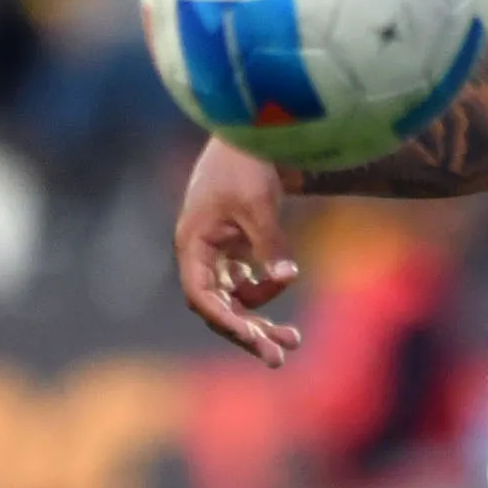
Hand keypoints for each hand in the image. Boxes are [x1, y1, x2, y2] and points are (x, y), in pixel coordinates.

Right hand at [174, 140, 304, 366]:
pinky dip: (264, 293)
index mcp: (192, 244)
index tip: (254, 337)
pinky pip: (246, 282)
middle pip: (219, 306)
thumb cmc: (245, 162)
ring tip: (294, 340)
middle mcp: (199, 253)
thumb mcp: (258, 203)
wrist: (251, 128)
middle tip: (278, 358)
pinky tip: (283, 300)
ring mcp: (216, 250)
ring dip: (260, 318)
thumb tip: (288, 276)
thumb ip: (269, 243)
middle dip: (247, 332)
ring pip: (235, 298)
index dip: (226, 320)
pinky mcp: (235, 243)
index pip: (202, 297)